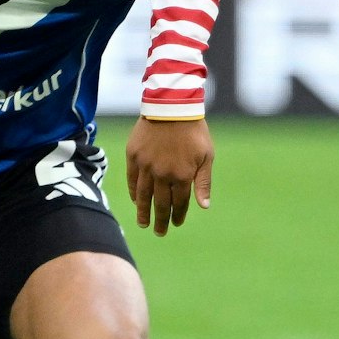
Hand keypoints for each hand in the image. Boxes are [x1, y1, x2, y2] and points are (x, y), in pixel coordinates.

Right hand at [125, 116, 214, 237]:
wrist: (172, 105)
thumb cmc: (194, 130)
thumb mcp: (206, 156)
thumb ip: (203, 182)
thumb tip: (204, 206)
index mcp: (183, 175)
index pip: (180, 203)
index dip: (178, 215)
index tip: (176, 223)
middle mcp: (163, 174)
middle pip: (161, 204)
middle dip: (161, 220)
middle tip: (160, 232)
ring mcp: (146, 166)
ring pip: (143, 196)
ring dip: (144, 212)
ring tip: (143, 224)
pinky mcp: (134, 156)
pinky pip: (132, 180)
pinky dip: (134, 193)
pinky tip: (136, 201)